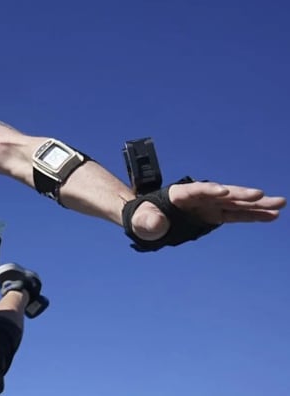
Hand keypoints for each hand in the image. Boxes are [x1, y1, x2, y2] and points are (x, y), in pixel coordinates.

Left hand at [131, 181, 285, 240]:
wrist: (145, 219)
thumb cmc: (141, 218)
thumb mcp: (140, 221)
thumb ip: (148, 222)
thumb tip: (156, 225)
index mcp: (178, 194)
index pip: (196, 190)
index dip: (210, 190)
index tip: (224, 192)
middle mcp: (198, 197)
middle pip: (222, 193)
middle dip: (240, 194)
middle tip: (261, 194)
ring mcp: (208, 205)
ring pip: (236, 203)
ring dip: (257, 204)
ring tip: (280, 204)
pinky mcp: (214, 215)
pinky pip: (236, 214)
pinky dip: (253, 215)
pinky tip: (272, 215)